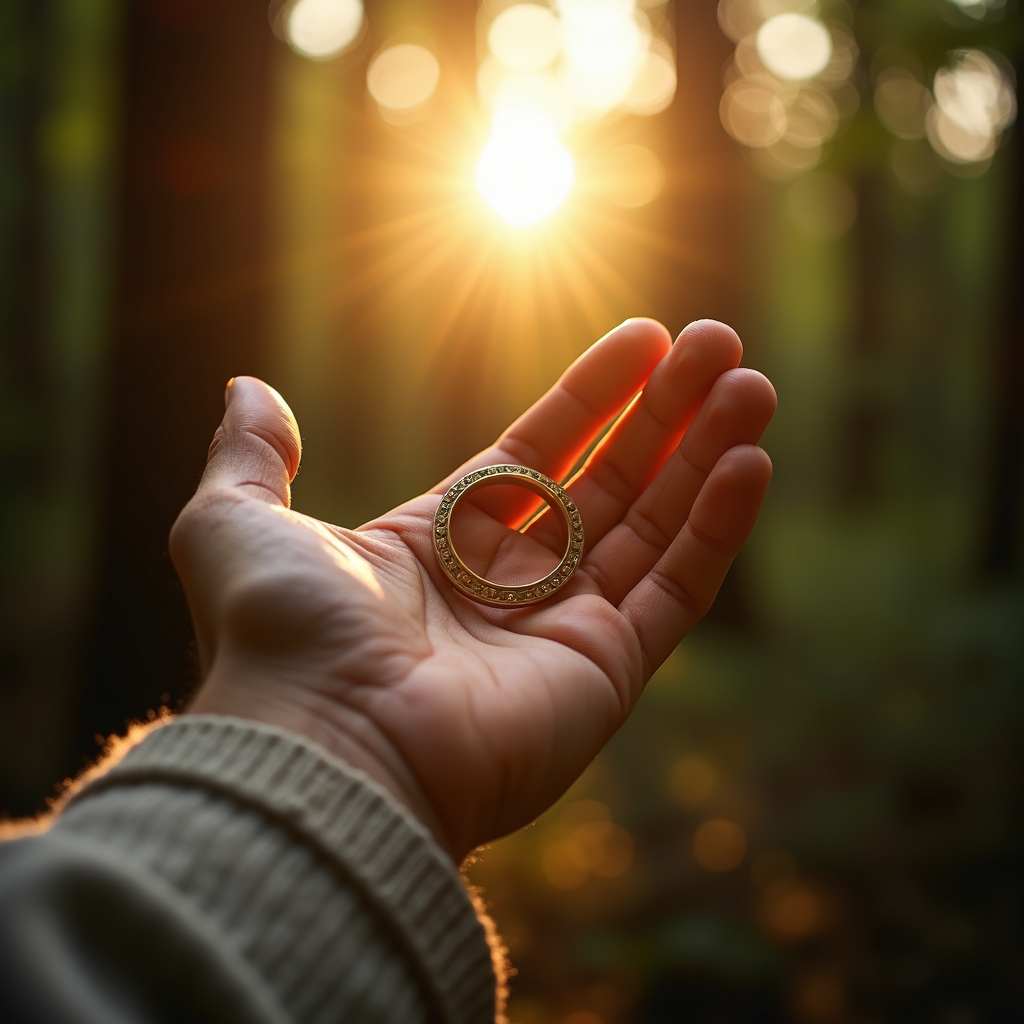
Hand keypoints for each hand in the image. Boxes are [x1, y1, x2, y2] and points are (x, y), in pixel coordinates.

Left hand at [170, 319, 775, 860]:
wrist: (322, 748)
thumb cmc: (278, 637)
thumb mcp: (233, 523)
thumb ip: (250, 456)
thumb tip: (248, 389)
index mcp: (443, 542)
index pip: (540, 452)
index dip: (594, 396)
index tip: (647, 338)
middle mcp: (511, 584)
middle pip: (611, 480)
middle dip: (668, 413)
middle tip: (723, 344)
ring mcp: (565, 630)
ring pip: (656, 526)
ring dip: (708, 455)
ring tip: (753, 383)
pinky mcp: (609, 674)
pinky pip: (679, 589)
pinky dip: (718, 528)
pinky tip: (751, 460)